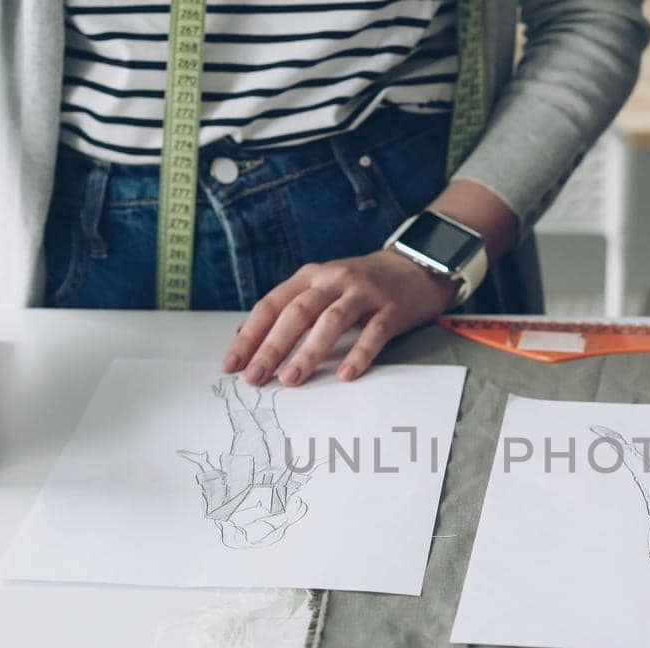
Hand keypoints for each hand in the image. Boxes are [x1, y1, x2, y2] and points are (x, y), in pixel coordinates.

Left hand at [221, 249, 456, 386]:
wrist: (416, 264)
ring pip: (331, 321)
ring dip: (308, 352)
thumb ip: (287, 308)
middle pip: (296, 313)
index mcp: (310, 276)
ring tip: (291, 379)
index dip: (250, 335)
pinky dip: (359, 354)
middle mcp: (333, 280)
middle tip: (256, 378)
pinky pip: (374, 332)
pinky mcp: (391, 308)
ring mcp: (364, 292)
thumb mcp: (320, 287)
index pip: (271, 305)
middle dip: (272, 347)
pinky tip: (347, 375)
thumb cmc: (361, 285)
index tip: (233, 366)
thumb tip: (244, 335)